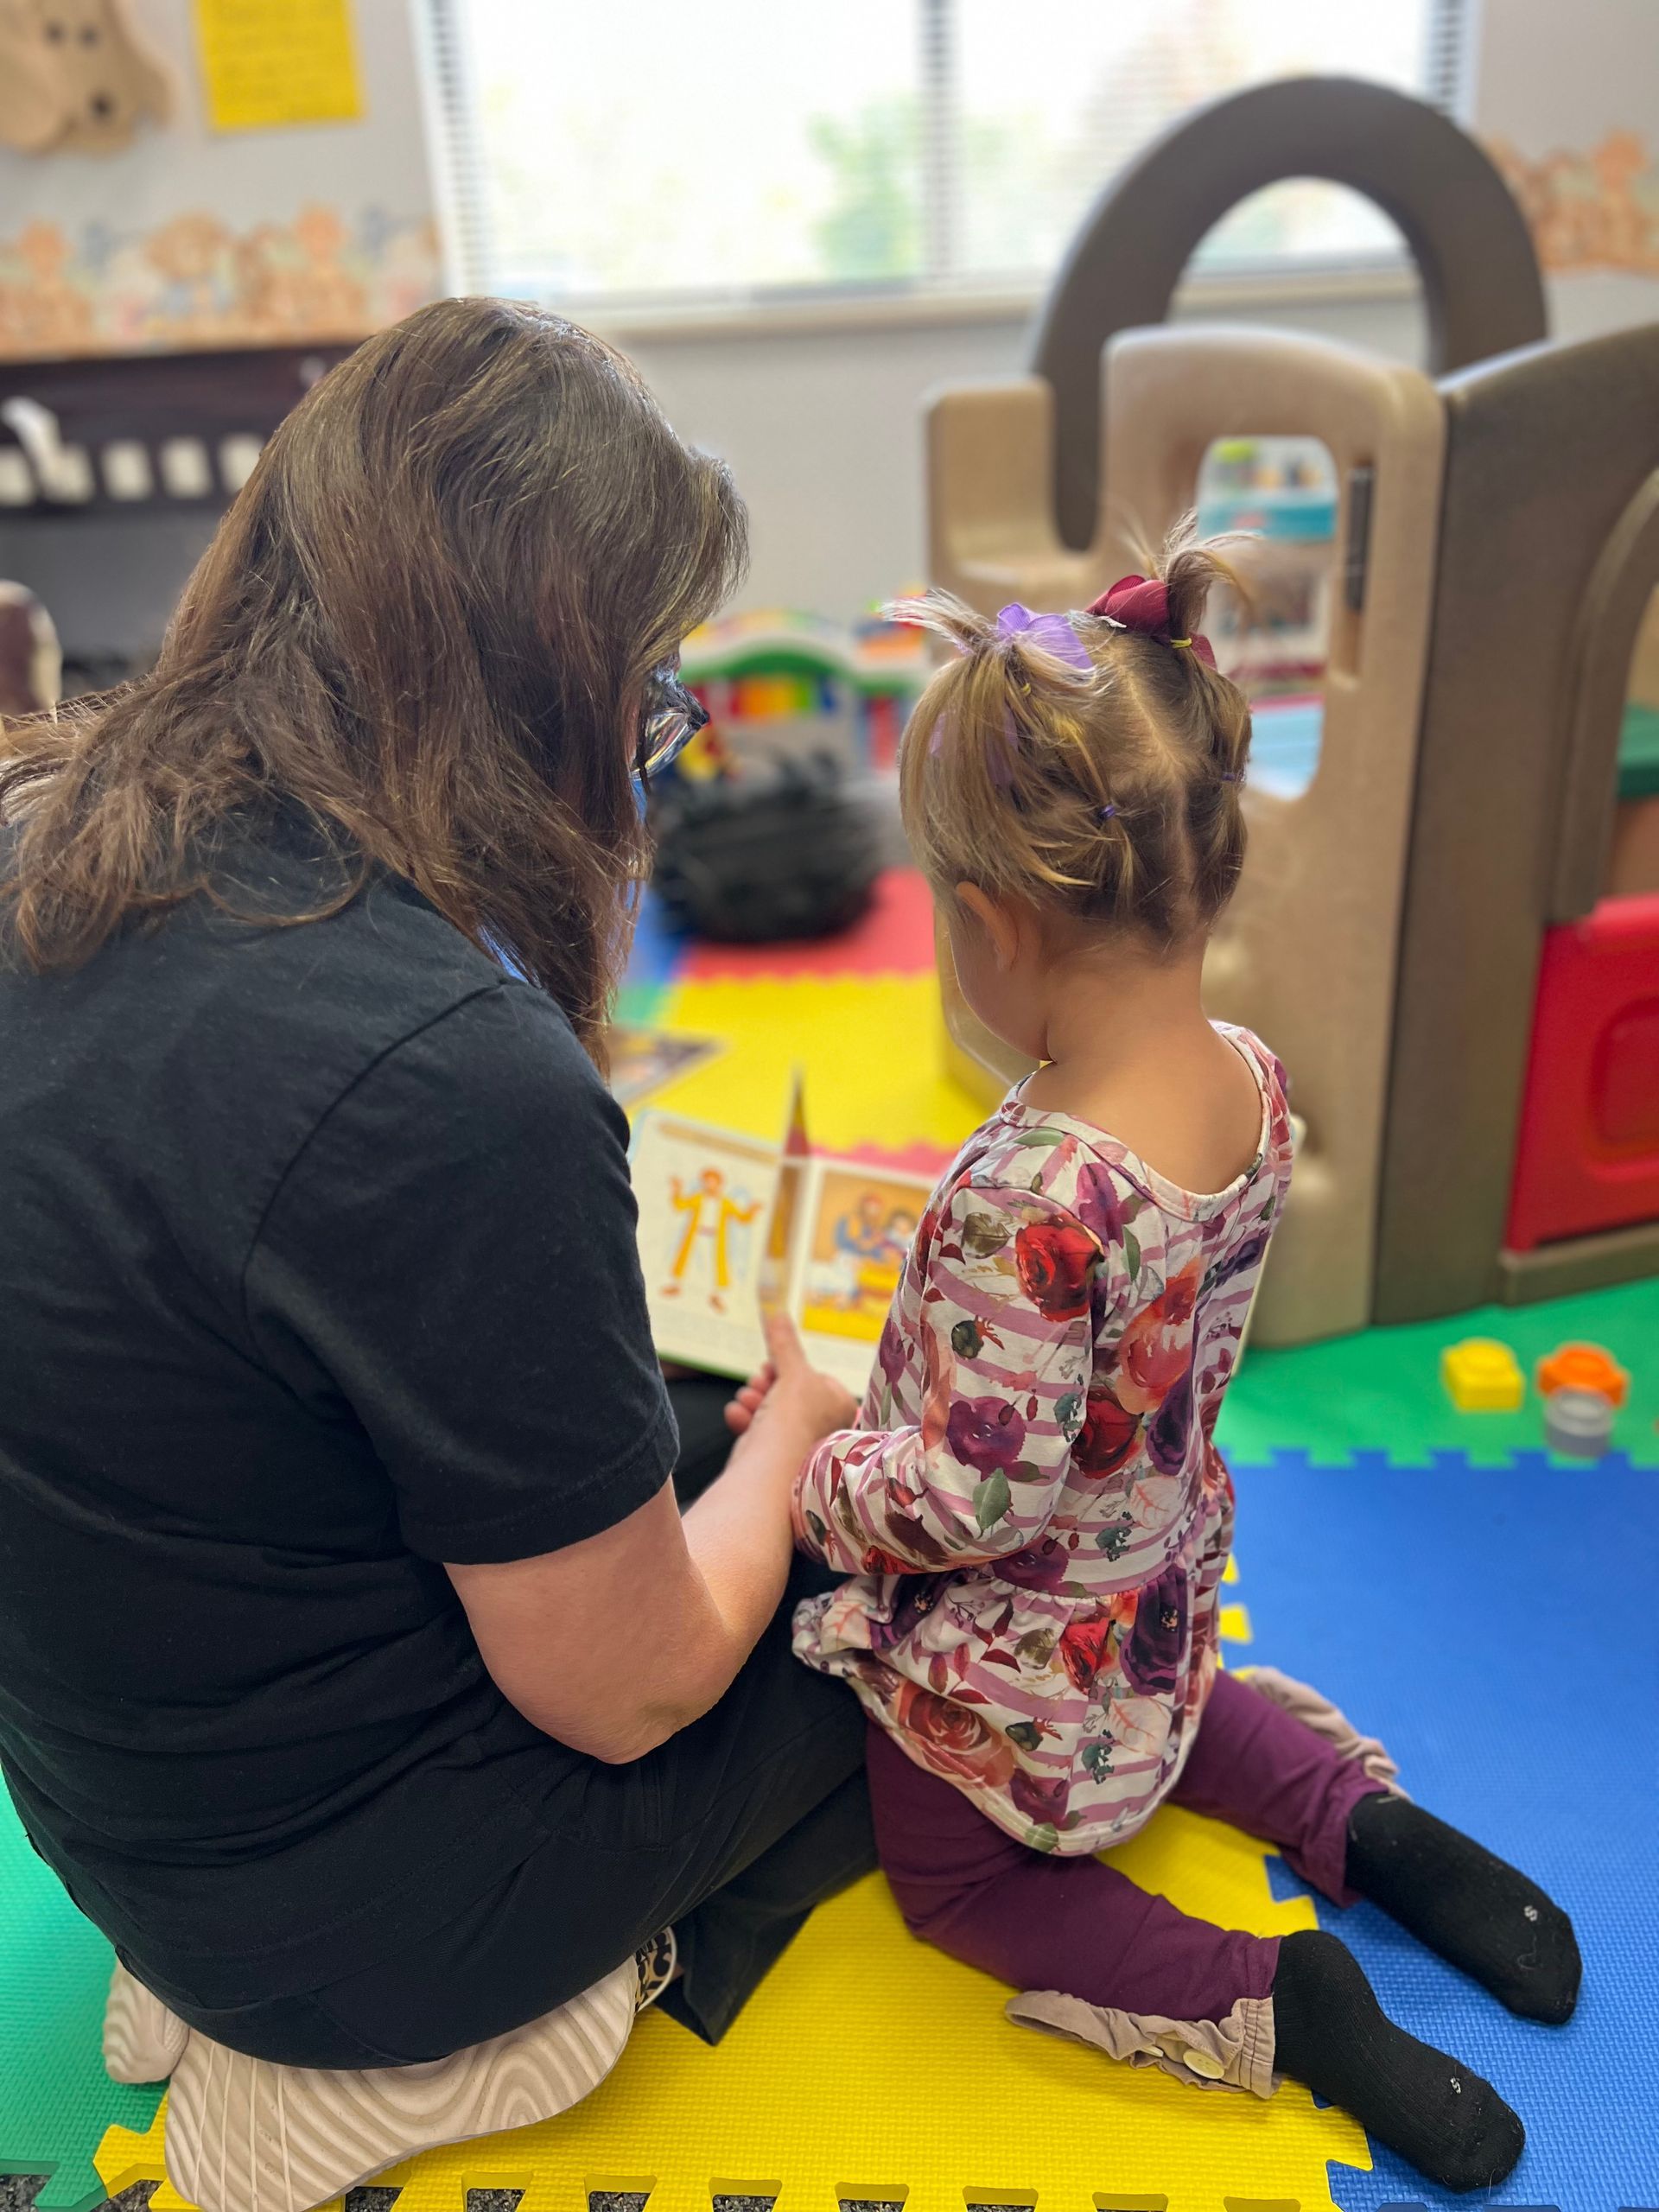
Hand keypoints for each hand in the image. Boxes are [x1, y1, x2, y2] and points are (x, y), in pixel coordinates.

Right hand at [725, 1313, 857, 1445]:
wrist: (771, 1467)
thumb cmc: (794, 1418)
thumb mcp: (792, 1371)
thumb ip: (784, 1342)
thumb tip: (778, 1310)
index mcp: (839, 1404)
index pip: (813, 1377)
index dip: (789, 1369)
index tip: (772, 1366)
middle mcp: (825, 1424)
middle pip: (788, 1392)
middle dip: (766, 1385)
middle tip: (759, 1382)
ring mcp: (799, 1442)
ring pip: (770, 1410)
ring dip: (754, 1401)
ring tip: (748, 1401)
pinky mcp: (775, 1456)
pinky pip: (758, 1430)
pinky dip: (745, 1421)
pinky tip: (737, 1416)